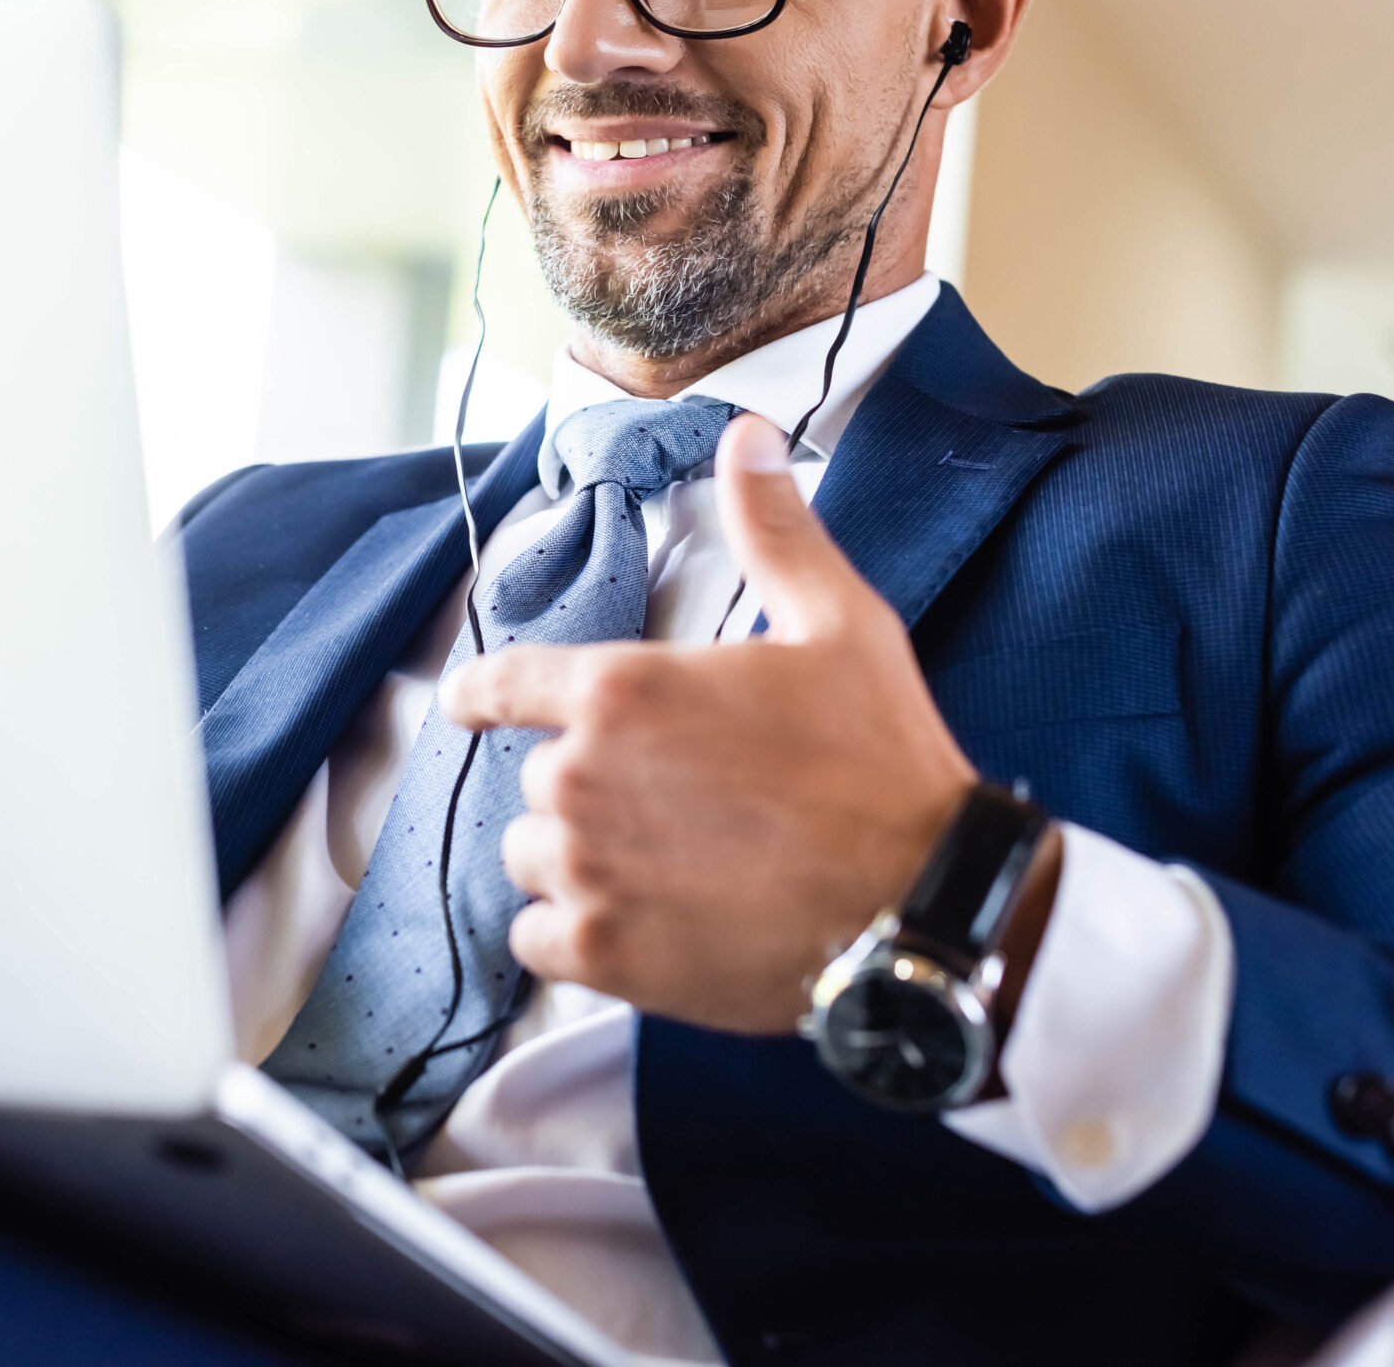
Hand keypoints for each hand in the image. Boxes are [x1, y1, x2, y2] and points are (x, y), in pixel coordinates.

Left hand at [441, 412, 981, 1034]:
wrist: (922, 902)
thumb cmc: (880, 761)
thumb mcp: (837, 622)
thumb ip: (771, 527)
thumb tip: (747, 437)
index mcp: (621, 688)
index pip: (500, 682)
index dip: (482, 693)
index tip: (471, 705)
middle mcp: (581, 775)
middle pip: (539, 779)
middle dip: (594, 788)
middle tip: (682, 807)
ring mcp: (586, 870)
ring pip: (534, 859)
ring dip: (581, 865)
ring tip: (671, 869)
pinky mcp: (602, 955)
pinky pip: (537, 941)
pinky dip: (577, 937)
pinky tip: (646, 928)